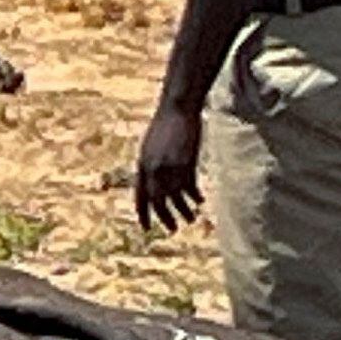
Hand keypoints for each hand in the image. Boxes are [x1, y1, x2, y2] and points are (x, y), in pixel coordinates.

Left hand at [134, 103, 205, 235]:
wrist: (176, 109)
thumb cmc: (163, 126)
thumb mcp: (149, 147)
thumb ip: (149, 167)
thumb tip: (153, 186)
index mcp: (141, 166)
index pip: (140, 196)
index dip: (143, 214)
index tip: (146, 228)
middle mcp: (153, 170)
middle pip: (157, 202)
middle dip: (164, 218)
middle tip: (172, 229)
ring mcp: (170, 168)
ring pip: (176, 198)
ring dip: (183, 212)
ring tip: (190, 220)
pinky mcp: (186, 164)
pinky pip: (190, 188)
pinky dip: (194, 197)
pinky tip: (200, 202)